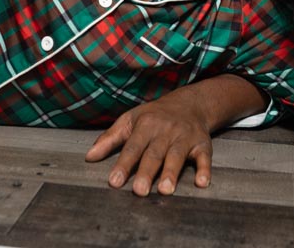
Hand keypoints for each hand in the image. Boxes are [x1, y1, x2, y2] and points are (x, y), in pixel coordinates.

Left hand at [85, 92, 211, 196]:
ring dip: (171, 172)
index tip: (114, 182)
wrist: (190, 103)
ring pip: (177, 156)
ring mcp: (184, 137)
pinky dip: (205, 169)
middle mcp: (165, 131)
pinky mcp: (202, 144)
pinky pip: (204, 157)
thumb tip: (88, 157)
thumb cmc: (155, 116)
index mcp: (146, 125)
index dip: (123, 164)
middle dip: (146, 172)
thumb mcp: (131, 120)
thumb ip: (110, 138)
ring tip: (165, 190)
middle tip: (139, 191)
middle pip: (154, 153)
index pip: (132, 146)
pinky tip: (202, 183)